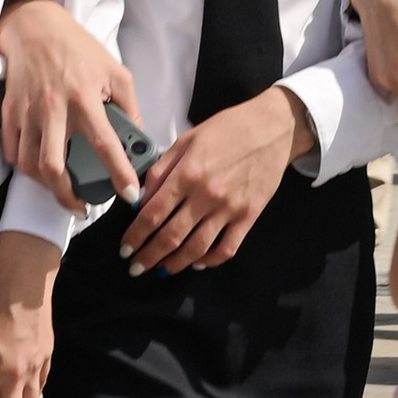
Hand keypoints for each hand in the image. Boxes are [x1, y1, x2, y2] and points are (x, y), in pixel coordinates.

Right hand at [0, 0, 142, 210]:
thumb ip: (129, 104)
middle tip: (80, 207)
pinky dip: (24, 165)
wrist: (34, 27)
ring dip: (46, 185)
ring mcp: (28, 111)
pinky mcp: (10, 111)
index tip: (130, 195)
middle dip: (67, 197)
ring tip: (61, 189)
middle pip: (53, 167)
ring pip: (29, 164)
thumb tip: (137, 136)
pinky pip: (13, 150)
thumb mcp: (115, 70)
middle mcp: (54, 108)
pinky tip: (38, 167)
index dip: (120, 174)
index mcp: (84, 98)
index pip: (105, 145)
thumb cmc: (78, 48)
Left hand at [119, 85, 313, 275]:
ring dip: (175, 264)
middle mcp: (206, 195)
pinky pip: (227, 248)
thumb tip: (141, 196)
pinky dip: (210, 261)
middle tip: (136, 266)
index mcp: (187, 174)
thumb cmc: (227, 129)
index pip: (153, 214)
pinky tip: (198, 263)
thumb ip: (161, 169)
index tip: (125, 247)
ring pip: (197, 248)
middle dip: (149, 256)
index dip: (135, 235)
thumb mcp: (186, 140)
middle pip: (171, 236)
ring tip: (162, 269)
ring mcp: (229, 208)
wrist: (272, 128)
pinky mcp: (249, 216)